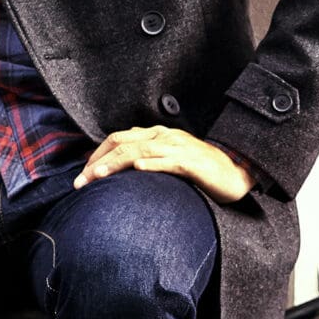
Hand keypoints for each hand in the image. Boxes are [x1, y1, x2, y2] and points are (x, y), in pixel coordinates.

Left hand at [74, 127, 254, 202]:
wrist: (237, 172)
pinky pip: (170, 161)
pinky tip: (138, 170)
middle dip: (98, 162)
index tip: (82, 175)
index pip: (118, 139)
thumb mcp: (169, 163)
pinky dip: (153, 164)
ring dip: (116, 163)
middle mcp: (165, 137)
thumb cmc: (202, 171)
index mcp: (157, 135)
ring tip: (98, 176)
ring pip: (141, 150)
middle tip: (80, 182)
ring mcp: (179, 148)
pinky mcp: (194, 163)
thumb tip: (120, 176)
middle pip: (123, 143)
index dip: (96, 155)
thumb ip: (147, 163)